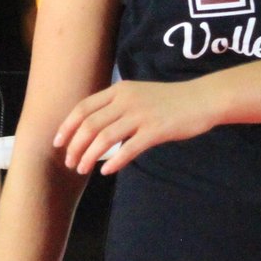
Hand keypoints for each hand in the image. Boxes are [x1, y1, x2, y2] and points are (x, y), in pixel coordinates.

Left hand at [54, 79, 217, 174]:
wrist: (201, 99)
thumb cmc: (169, 100)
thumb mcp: (139, 95)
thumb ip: (117, 106)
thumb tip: (94, 128)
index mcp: (119, 90)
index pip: (84, 107)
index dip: (67, 126)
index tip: (58, 142)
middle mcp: (127, 100)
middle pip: (90, 124)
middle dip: (75, 146)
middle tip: (69, 162)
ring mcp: (141, 114)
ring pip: (105, 137)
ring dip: (89, 156)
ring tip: (82, 169)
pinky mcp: (156, 130)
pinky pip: (129, 148)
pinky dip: (114, 161)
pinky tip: (107, 171)